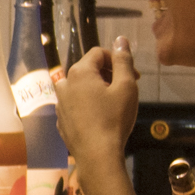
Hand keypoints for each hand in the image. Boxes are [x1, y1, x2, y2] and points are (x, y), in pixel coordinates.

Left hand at [56, 38, 139, 166]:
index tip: (134, 76)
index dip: (118, 60)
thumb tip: (120, 39)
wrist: (97, 155)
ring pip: (81, 87)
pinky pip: (76, 104)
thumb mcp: (126, 86)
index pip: (99, 53)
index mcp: (79, 72)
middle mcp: (64, 84)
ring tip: (113, 104)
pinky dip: (88, 105)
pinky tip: (101, 118)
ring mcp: (60, 103)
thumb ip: (123, 60)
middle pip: (88, 69)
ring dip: (97, 89)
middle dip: (108, 74)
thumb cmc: (114, 119)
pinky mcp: (61, 120)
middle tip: (125, 90)